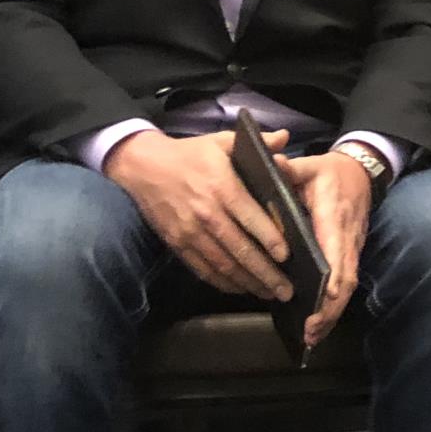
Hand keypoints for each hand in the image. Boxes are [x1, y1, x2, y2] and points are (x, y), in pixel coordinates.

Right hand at [105, 129, 292, 298]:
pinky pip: (203, 268)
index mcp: (222, 187)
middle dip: (265, 272)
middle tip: (286, 290)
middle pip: (240, 249)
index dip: (270, 239)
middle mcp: (207, 214)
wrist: (143, 167)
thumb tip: (285, 137)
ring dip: (247, 282)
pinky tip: (240, 288)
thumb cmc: (190, 154)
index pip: (251, 218)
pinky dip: (222, 282)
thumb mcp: (222, 141)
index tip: (287, 256)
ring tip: (269, 293)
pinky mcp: (177, 244)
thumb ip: (258, 142)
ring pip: (223, 264)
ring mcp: (190, 233)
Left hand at [274, 150, 373, 347]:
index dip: (334, 272)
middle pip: (346, 277)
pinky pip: (346, 284)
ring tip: (313, 337)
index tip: (326, 294)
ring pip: (348, 285)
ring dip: (333, 312)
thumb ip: (290, 168)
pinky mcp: (351, 255)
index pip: (336, 247)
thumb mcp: (310, 165)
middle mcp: (347, 236)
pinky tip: (319, 325)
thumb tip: (273, 164)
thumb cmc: (330, 171)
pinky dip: (334, 306)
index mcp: (333, 215)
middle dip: (331, 306)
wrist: (361, 172)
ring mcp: (352, 248)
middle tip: (312, 331)